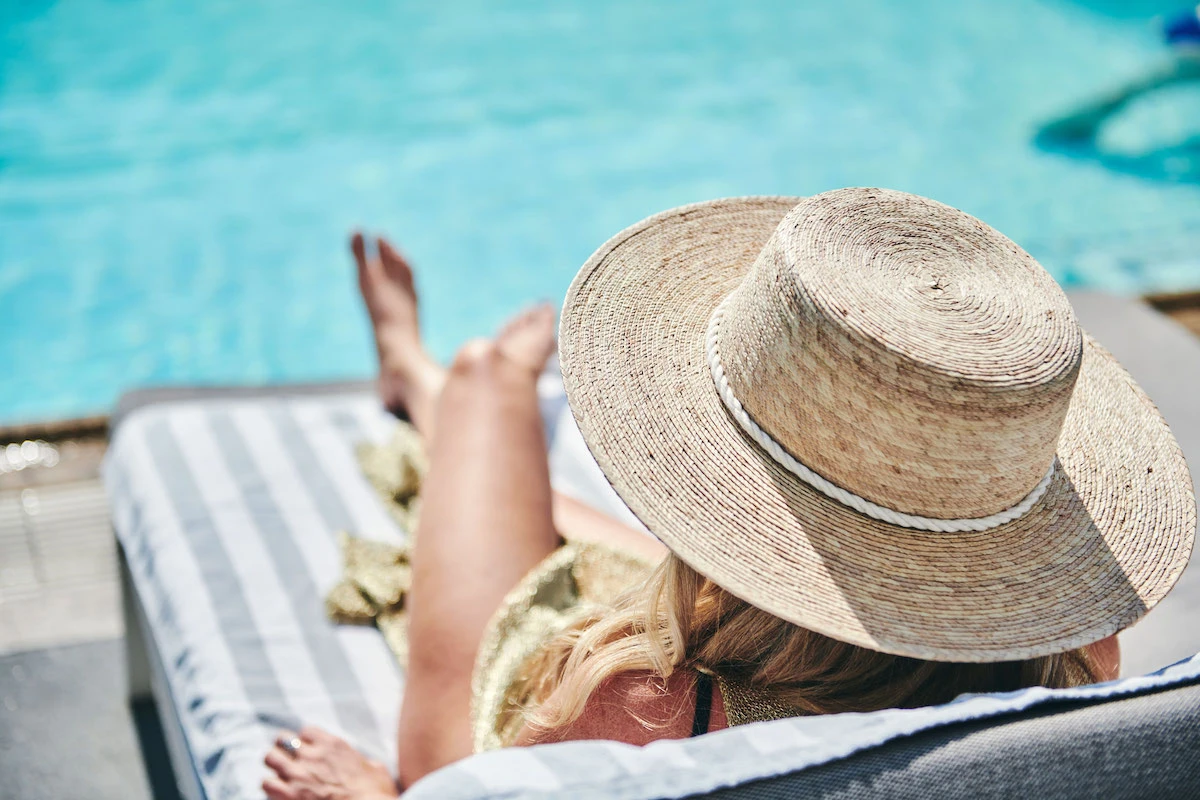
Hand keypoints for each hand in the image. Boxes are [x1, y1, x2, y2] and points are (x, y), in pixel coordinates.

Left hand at [264, 726, 398, 799]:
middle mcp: (313, 754)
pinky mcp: (288, 794)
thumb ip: (364, 763)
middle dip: (284, 750)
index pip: (306, 731)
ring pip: (269, 758)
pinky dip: (270, 788)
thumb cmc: (376, 795)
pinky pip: (266, 783)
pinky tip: (278, 794)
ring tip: (280, 777)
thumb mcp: (377, 769)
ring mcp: (298, 774)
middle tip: (288, 762)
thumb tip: (366, 766)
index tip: (308, 751)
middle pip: (282, 740)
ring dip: (274, 767)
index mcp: (333, 745)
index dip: (305, 742)